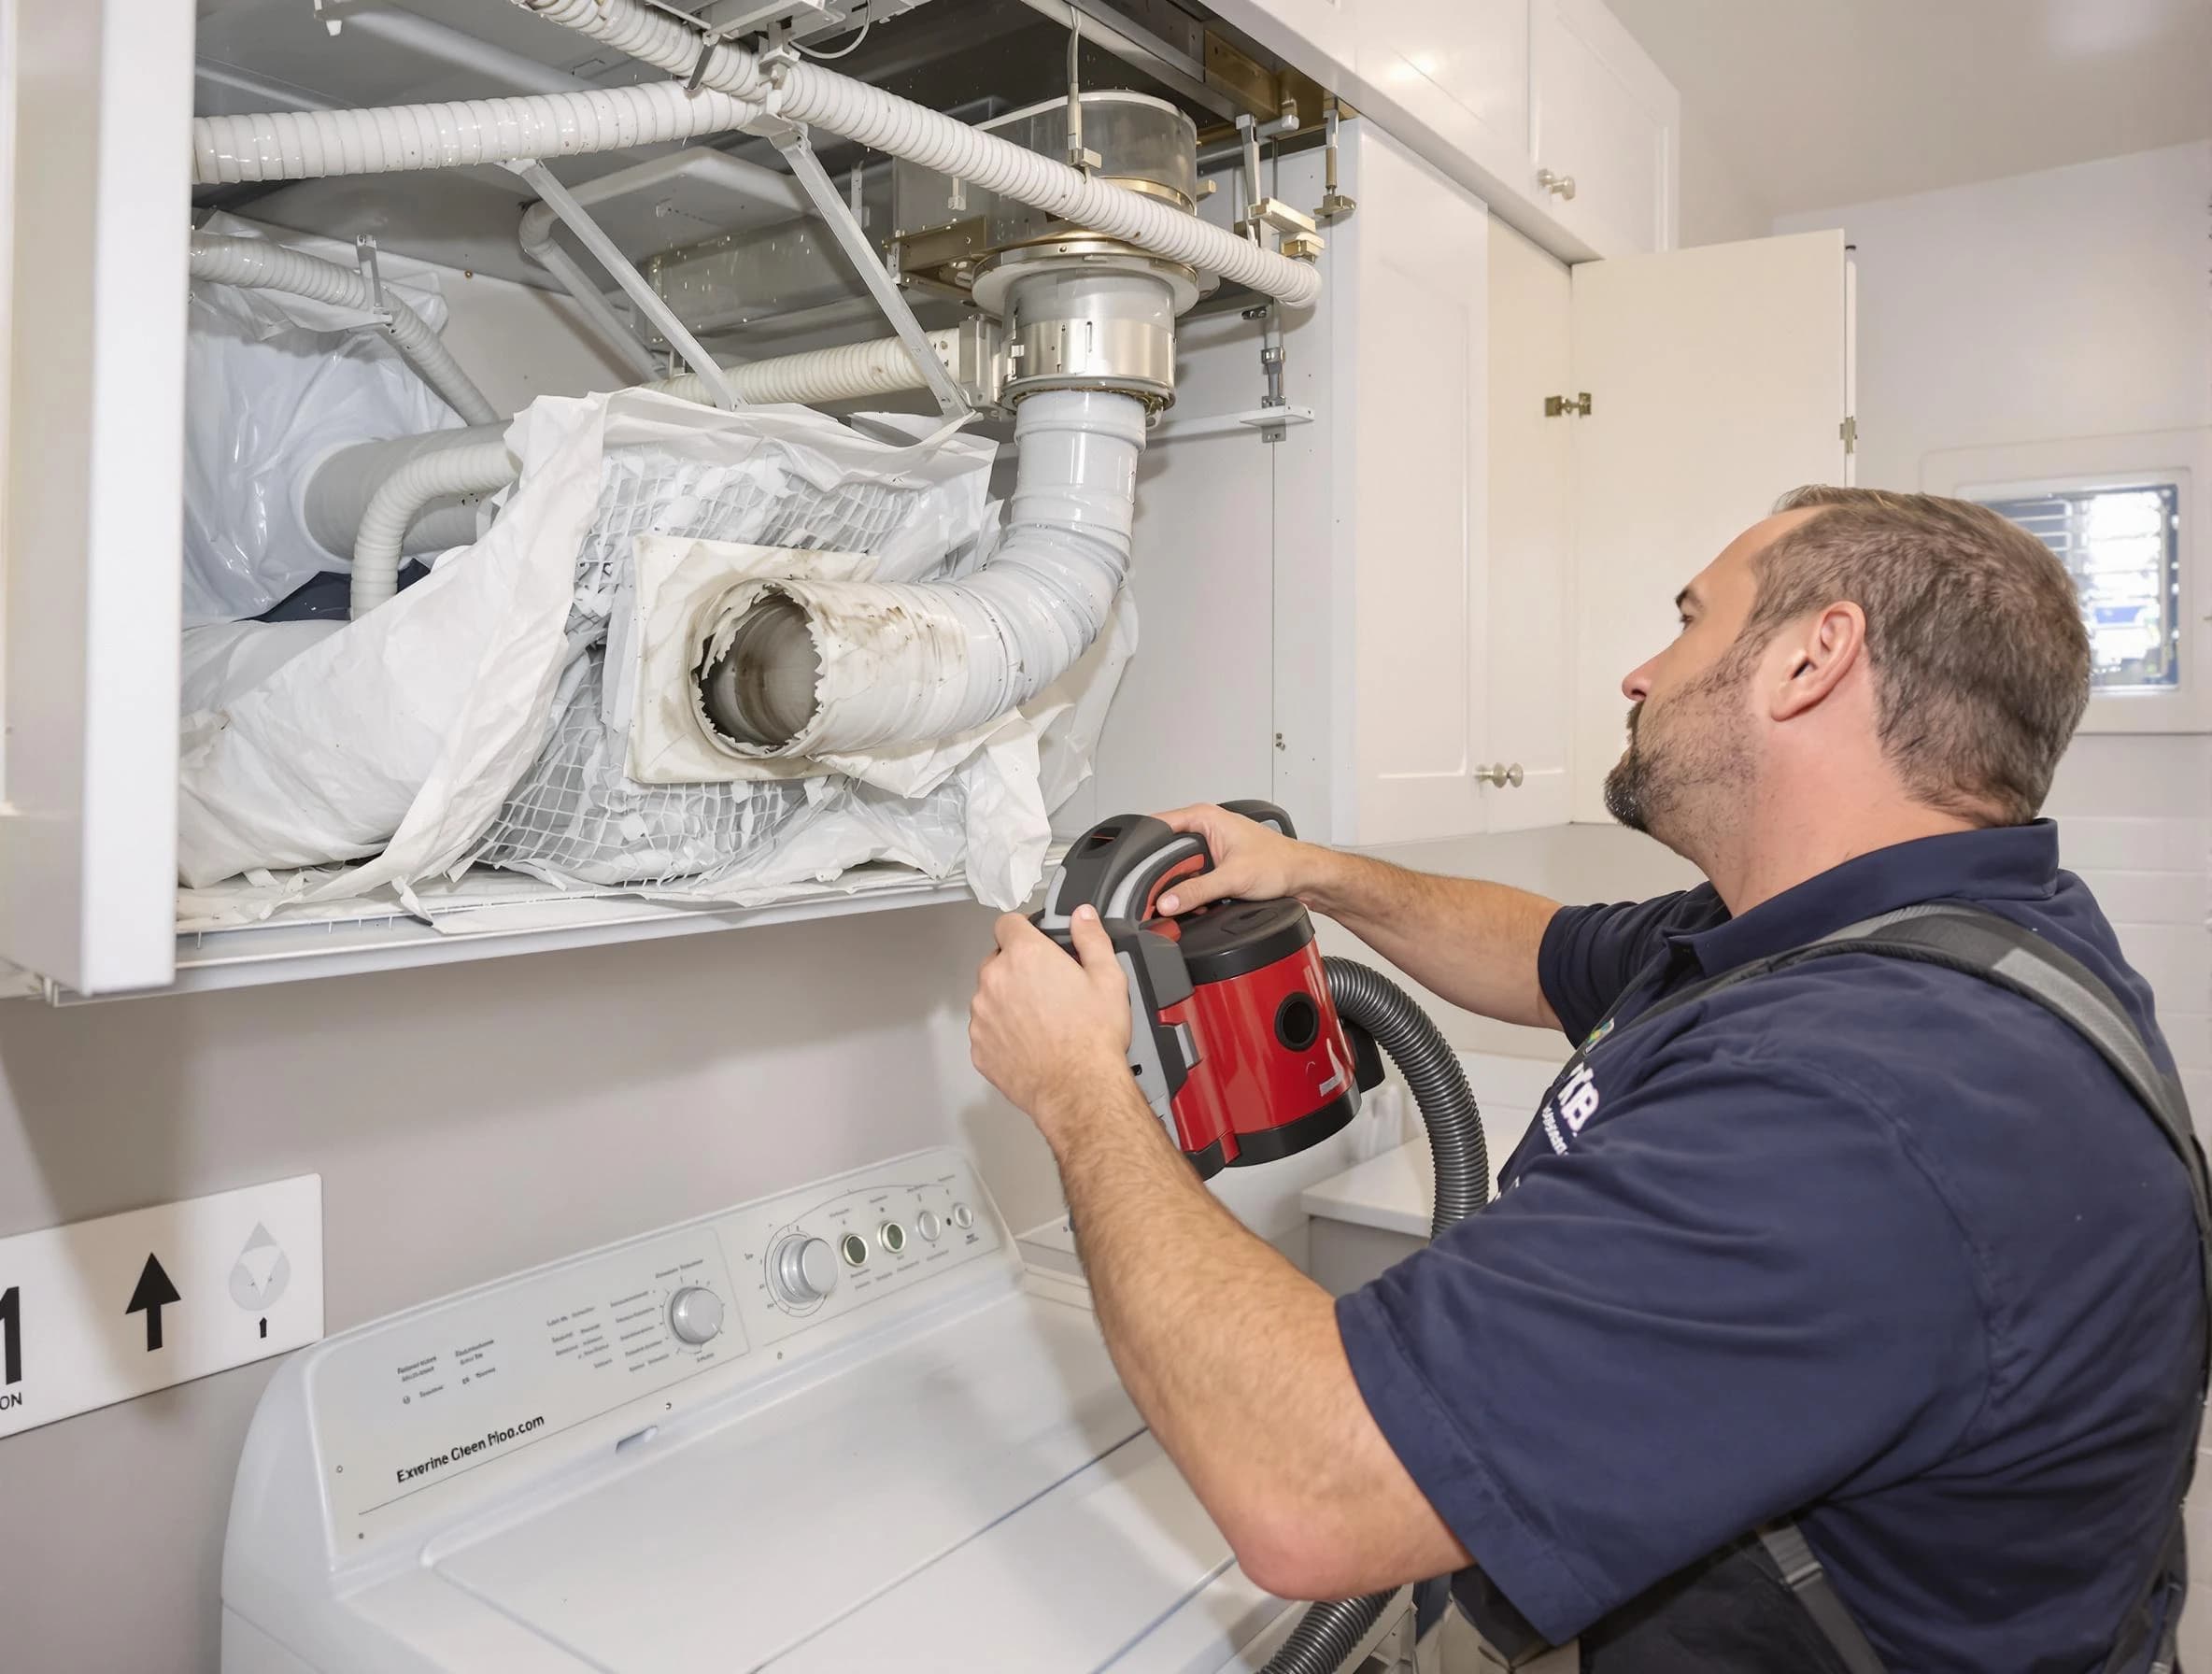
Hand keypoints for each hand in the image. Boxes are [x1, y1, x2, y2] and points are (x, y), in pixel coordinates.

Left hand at [970, 907, 1133, 1143]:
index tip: (1034, 941)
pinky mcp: (979, 1046)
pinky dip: (1002, 1033)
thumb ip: (1091, 938)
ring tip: (1041, 1021)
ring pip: (989, 996)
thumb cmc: (1092, 1038)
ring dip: (1007, 1001)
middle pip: (997, 960)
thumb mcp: (1108, 977)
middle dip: (1018, 968)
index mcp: (1025, 955)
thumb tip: (1082, 916)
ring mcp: (982, 1015)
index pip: (1007, 923)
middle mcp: (995, 980)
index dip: (1023, 929)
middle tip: (1048, 988)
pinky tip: (1030, 1043)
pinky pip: (986, 1030)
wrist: (1078, 1089)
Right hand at [1152, 803, 1330, 915]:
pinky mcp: (1213, 863)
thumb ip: (1196, 891)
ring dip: (1179, 886)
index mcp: (1204, 817)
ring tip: (1186, 899)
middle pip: (1164, 852)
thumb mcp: (1233, 878)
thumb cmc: (1279, 863)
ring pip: (1176, 868)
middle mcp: (1203, 828)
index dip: (1144, 852)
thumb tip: (1167, 902)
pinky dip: (1192, 892)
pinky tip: (1199, 901)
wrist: (1301, 875)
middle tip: (1163, 896)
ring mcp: (1208, 846)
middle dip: (1163, 876)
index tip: (1136, 875)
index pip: (1157, 828)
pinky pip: (1190, 878)